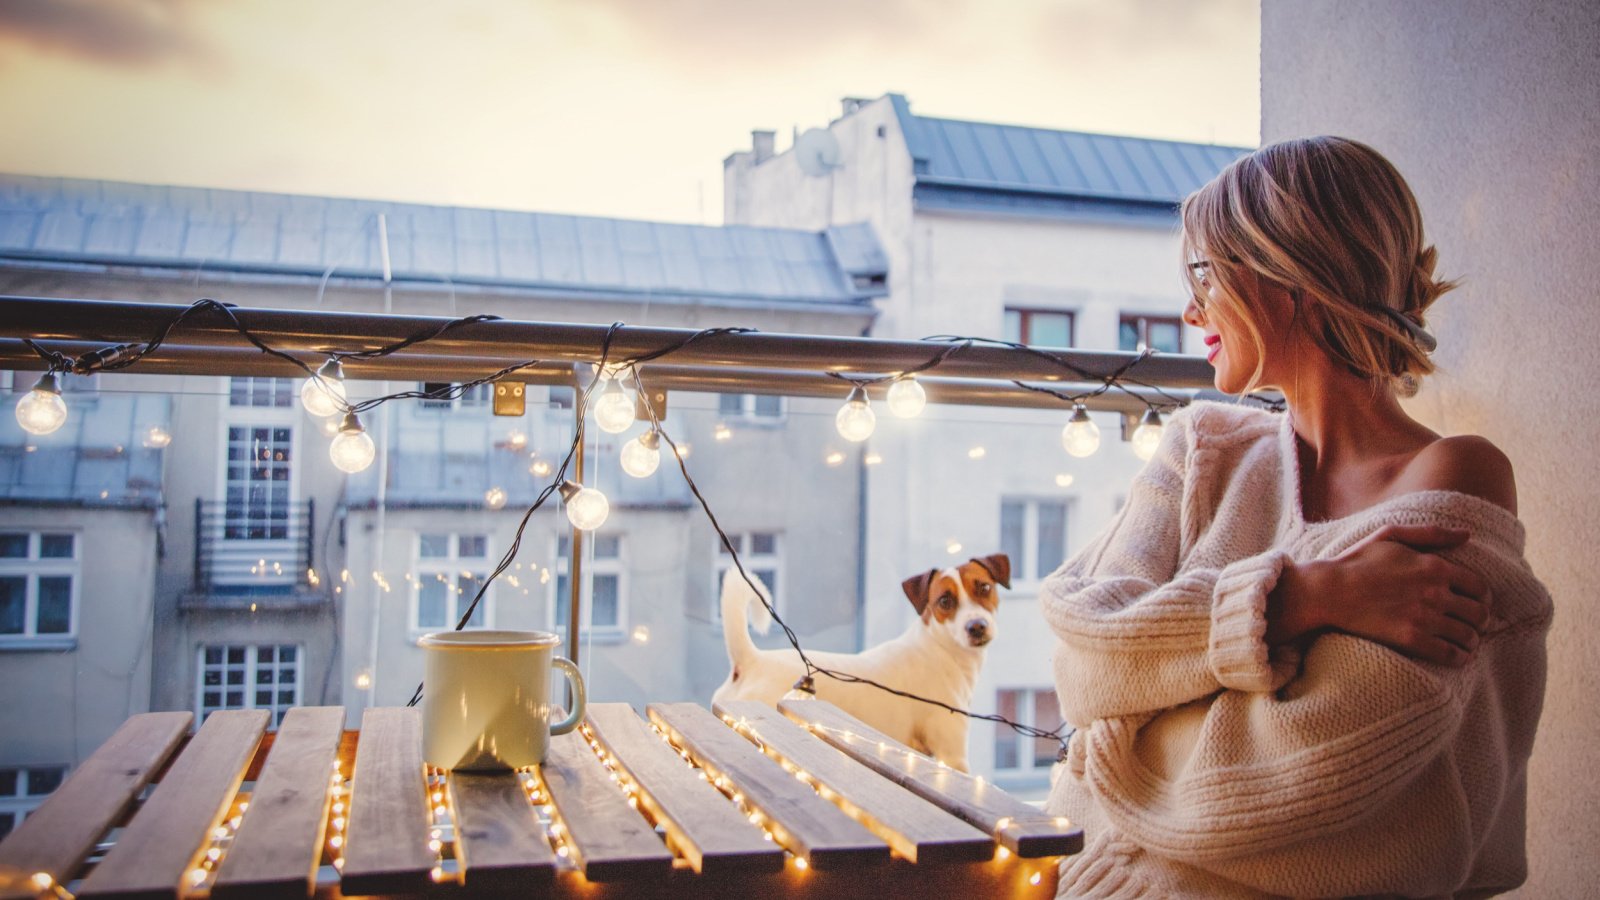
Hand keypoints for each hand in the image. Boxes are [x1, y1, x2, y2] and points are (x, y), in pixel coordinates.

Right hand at [1267, 524, 1491, 665]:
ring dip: (1472, 641)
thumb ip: (1432, 533)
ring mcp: (1425, 617)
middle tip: (1474, 625)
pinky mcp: (1412, 639)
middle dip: (1481, 621)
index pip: (1479, 587)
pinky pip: (1450, 654)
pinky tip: (1458, 656)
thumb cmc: (1357, 560)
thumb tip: (1467, 535)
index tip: (1478, 604)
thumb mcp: (1391, 535)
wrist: (1330, 590)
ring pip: (1468, 635)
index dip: (1484, 598)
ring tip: (1466, 642)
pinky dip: (1460, 657)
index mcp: (1435, 566)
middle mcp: (1436, 592)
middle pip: (1479, 613)